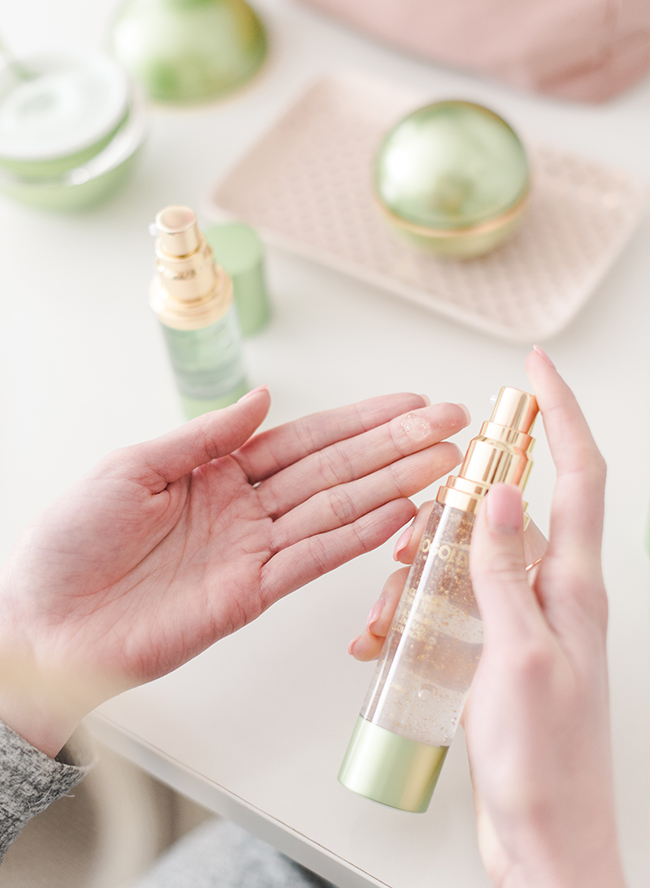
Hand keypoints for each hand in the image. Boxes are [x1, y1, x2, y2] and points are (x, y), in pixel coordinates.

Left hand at [0, 388, 468, 756]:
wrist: (47, 623)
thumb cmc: (72, 543)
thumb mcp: (135, 467)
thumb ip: (207, 436)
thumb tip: (264, 398)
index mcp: (217, 472)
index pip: (305, 439)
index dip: (359, 420)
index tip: (408, 402)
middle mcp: (246, 509)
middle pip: (334, 469)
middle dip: (394, 444)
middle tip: (449, 425)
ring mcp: (253, 552)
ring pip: (336, 510)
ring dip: (392, 485)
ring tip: (442, 464)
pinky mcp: (252, 595)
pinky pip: (313, 560)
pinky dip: (357, 537)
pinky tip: (398, 514)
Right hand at [350, 351, 625, 887]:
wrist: (542, 839)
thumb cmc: (544, 760)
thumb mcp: (520, 653)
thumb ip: (507, 570)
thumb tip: (505, 492)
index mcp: (572, 585)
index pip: (578, 475)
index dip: (561, 415)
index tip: (536, 370)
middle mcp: (554, 594)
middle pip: (511, 512)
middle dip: (457, 507)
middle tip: (419, 531)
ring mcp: (525, 621)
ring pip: (471, 559)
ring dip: (425, 571)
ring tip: (391, 612)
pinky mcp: (498, 648)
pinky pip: (455, 603)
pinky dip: (418, 609)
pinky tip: (387, 637)